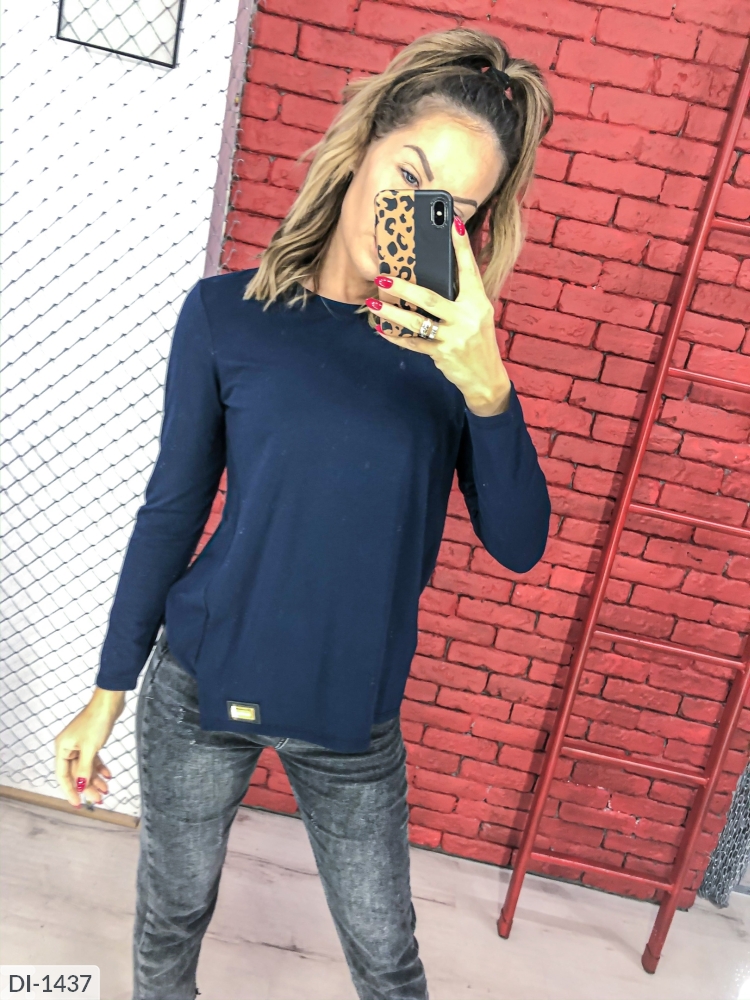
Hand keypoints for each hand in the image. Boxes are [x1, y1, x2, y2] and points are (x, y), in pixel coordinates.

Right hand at [54, 688, 124, 806]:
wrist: (109, 702)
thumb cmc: (96, 722)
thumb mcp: (90, 748)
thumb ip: (84, 769)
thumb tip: (80, 787)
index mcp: (62, 748)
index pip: (63, 776)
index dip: (70, 791)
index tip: (78, 804)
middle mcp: (68, 747)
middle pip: (76, 773)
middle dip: (87, 787)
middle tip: (98, 799)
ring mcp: (79, 744)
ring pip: (85, 767)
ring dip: (95, 779)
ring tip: (106, 790)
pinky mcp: (90, 741)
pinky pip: (92, 759)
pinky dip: (100, 767)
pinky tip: (108, 776)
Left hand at [366, 217, 511, 416]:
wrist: (485, 378)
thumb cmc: (477, 341)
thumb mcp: (477, 315)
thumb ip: (461, 298)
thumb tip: (434, 276)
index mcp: (477, 302)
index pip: (469, 270)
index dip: (462, 246)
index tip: (454, 223)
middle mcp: (467, 317)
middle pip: (430, 298)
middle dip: (403, 287)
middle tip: (382, 277)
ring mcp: (453, 337)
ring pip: (416, 322)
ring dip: (391, 312)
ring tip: (373, 304)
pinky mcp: (442, 353)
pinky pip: (413, 343)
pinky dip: (395, 336)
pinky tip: (381, 329)